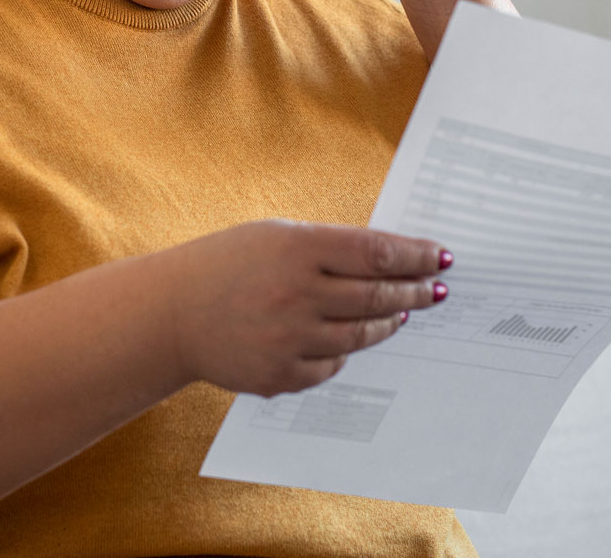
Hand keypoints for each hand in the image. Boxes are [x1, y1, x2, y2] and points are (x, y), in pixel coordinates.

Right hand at [157, 219, 450, 396]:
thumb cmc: (228, 264)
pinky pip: (333, 366)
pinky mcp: (281, 375)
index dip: (415, 256)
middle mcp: (296, 293)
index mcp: (297, 247)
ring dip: (388, 322)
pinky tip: (351, 339)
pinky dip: (345, 352)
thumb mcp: (276, 235)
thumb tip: (389, 260)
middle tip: (436, 290)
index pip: (377, 253)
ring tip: (401, 312)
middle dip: (415, 292)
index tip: (440, 257)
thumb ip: (329, 246)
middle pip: (377, 296)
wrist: (171, 314)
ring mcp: (289, 339)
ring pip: (362, 335)